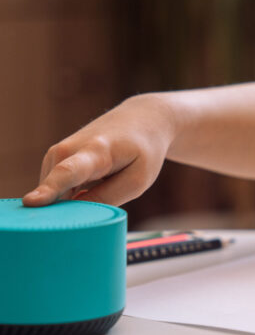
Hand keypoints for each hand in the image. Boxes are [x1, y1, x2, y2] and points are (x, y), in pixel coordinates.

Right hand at [23, 94, 175, 206]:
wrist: (141, 119)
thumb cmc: (143, 153)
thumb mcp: (138, 180)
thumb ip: (108, 198)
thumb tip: (77, 215)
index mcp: (95, 152)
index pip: (68, 173)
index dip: (50, 190)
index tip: (30, 202)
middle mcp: (69, 149)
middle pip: (57, 190)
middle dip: (69, 210)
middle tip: (97, 203)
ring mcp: (58, 152)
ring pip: (57, 193)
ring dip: (76, 201)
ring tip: (103, 184)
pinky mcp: (55, 158)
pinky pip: (57, 189)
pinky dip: (72, 195)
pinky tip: (93, 184)